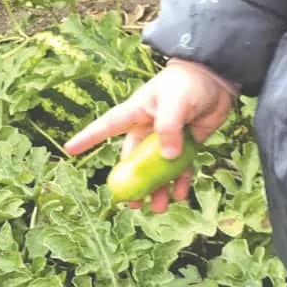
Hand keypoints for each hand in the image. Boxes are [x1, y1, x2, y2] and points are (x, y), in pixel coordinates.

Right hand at [63, 59, 234, 211]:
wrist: (217, 78)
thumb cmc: (189, 83)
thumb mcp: (175, 102)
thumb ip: (168, 128)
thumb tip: (168, 157)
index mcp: (137, 113)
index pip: (107, 126)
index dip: (88, 138)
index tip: (69, 150)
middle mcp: (148, 128)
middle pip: (134, 159)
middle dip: (132, 182)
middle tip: (131, 203)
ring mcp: (167, 137)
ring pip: (157, 169)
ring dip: (157, 188)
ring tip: (158, 208)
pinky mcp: (186, 143)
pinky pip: (180, 167)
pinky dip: (180, 182)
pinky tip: (180, 195)